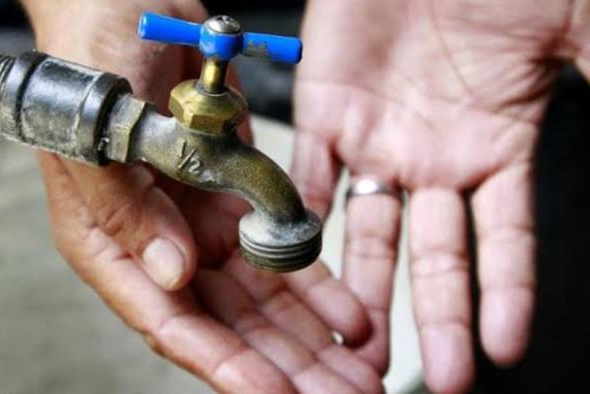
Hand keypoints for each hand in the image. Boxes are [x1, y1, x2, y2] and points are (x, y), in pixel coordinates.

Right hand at [23, 0, 382, 391]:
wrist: (124, 4)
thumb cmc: (91, 60)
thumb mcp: (98, 131)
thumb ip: (127, 209)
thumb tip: (174, 277)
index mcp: (112, 241)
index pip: (169, 322)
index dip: (224, 364)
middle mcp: (159, 245)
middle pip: (227, 327)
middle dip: (284, 368)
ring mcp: (199, 226)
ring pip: (262, 302)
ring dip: (311, 340)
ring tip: (360, 373)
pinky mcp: (234, 201)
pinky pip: (280, 253)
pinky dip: (317, 286)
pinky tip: (353, 317)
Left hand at [293, 0, 589, 390]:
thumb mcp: (566, 24)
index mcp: (495, 145)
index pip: (505, 240)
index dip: (506, 294)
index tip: (505, 347)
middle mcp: (433, 157)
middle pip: (435, 256)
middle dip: (438, 317)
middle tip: (440, 375)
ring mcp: (376, 141)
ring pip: (368, 233)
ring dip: (364, 290)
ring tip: (360, 344)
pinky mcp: (324, 115)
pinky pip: (308, 180)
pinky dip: (301, 222)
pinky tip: (301, 269)